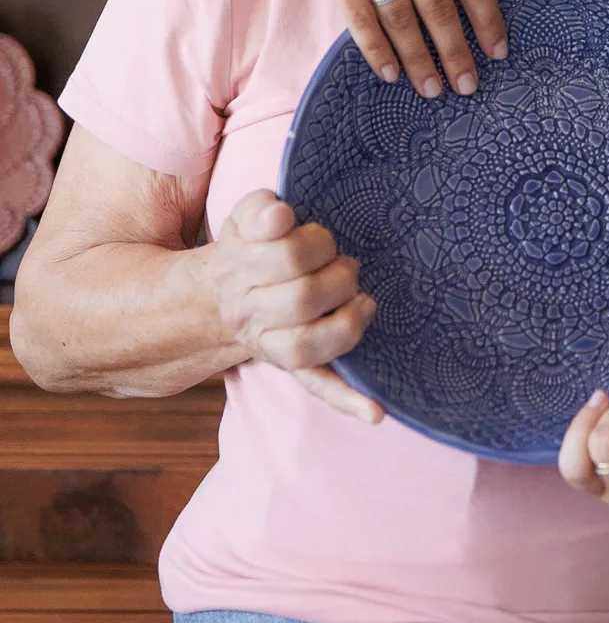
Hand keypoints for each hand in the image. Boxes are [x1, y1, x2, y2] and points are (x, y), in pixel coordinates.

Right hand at [203, 188, 380, 422]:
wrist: (217, 296)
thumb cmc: (249, 245)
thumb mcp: (245, 216)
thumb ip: (261, 209)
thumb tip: (281, 217)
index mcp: (240, 269)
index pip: (289, 256)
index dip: (317, 242)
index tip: (323, 237)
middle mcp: (250, 311)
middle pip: (303, 299)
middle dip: (338, 277)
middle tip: (347, 265)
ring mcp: (269, 343)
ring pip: (306, 346)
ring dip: (346, 322)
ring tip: (362, 301)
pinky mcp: (290, 365)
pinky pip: (315, 386)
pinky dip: (347, 400)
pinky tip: (375, 413)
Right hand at [263, 0, 506, 96]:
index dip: (487, 19)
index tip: (499, 51)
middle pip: (438, 7)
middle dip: (456, 52)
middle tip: (468, 86)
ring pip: (400, 18)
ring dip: (418, 59)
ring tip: (431, 88)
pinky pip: (360, 16)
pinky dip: (376, 49)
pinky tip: (389, 71)